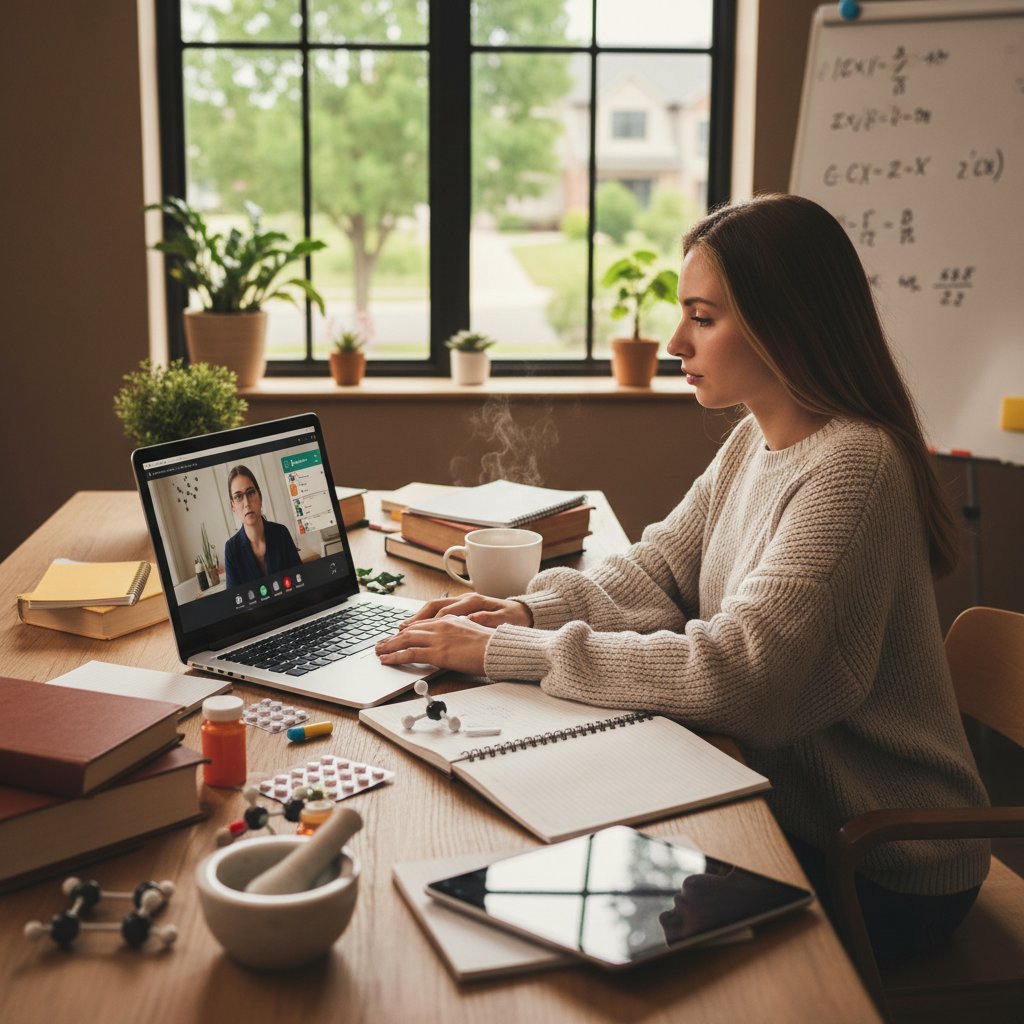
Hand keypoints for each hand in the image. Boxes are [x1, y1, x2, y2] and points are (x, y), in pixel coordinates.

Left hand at [376, 615, 493, 675]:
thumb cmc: (490, 644)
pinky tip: (387, 660)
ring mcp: (439, 638)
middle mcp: (441, 625)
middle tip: (382, 644)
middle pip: (410, 630)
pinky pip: (410, 654)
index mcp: (450, 620)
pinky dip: (395, 657)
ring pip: (406, 640)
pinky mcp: (438, 653)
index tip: (397, 635)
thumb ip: (456, 634)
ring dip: (389, 647)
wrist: (500, 648)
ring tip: (379, 653)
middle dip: (393, 638)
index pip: (421, 624)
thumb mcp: (471, 633)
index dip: (407, 631)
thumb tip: (447, 643)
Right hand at [399, 593, 532, 628]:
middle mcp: (464, 600)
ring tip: (400, 630)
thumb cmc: (514, 618)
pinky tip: (415, 629)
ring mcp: (461, 603)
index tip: (416, 633)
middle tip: (399, 631)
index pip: (446, 612)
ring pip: (433, 608)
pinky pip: (437, 612)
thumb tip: (471, 619)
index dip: (429, 623)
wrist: (523, 614)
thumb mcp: (504, 620)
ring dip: (417, 619)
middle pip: (434, 607)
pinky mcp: (461, 609)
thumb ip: (486, 620)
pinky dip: (425, 620)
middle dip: (415, 619)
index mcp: (474, 602)